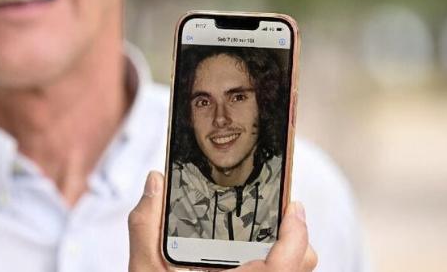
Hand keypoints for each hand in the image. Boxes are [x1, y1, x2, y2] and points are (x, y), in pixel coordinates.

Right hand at [128, 171, 316, 270]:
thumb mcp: (145, 271)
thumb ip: (147, 226)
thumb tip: (155, 182)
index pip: (289, 262)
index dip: (298, 231)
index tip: (293, 206)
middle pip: (300, 265)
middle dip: (295, 239)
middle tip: (277, 214)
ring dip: (284, 255)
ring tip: (264, 236)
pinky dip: (272, 267)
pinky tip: (249, 261)